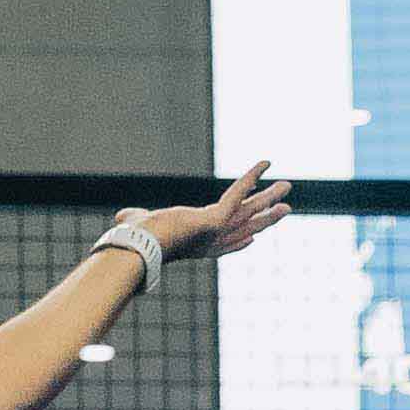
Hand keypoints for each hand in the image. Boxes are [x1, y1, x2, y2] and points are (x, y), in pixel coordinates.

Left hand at [147, 160, 290, 266]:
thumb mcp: (139, 225)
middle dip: (266, 217)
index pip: (225, 245)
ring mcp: (217, 231)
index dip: (241, 242)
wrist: (140, 246)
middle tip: (285, 208)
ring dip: (270, 197)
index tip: (253, 238)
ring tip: (287, 186)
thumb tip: (122, 217)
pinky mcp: (217, 218)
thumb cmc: (137, 240)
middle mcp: (212, 241)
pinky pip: (239, 192)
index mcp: (198, 246)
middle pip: (247, 227)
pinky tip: (265, 163)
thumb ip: (134, 219)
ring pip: (251, 211)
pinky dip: (252, 176)